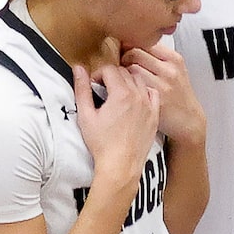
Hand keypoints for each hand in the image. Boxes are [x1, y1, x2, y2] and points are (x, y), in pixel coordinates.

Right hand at [74, 63, 160, 181]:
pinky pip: (152, 94)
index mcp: (121, 94)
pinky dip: (143, 91)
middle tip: (103, 90)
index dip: (98, 74)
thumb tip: (78, 68)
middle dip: (111, 76)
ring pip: (140, 80)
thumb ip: (82, 89)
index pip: (110, 69)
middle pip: (125, 72)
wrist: (121, 165)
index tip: (93, 85)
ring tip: (117, 94)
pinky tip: (134, 100)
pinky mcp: (155, 116)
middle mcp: (138, 96)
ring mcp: (149, 106)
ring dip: (127, 81)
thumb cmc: (101, 143)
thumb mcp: (86, 115)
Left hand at [123, 41, 205, 149]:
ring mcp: (163, 84)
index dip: (131, 46)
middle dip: (124, 58)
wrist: (188, 120)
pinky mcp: (154, 99)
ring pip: (131, 68)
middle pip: (135, 52)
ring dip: (123, 73)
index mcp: (174, 59)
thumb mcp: (175, 70)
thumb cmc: (178, 95)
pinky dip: (125, 86)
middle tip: (122, 66)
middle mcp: (169, 70)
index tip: (126, 52)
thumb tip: (131, 45)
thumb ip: (157, 58)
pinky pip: (131, 86)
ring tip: (124, 78)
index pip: (144, 42)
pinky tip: (128, 91)